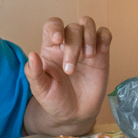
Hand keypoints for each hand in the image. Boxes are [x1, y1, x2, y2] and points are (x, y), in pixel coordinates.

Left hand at [24, 17, 110, 133]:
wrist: (74, 114)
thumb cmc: (55, 100)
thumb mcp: (41, 90)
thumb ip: (34, 73)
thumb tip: (32, 55)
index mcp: (51, 49)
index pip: (52, 25)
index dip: (55, 27)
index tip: (58, 40)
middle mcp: (68, 44)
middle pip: (72, 28)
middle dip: (73, 47)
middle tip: (70, 71)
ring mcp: (85, 48)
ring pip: (87, 24)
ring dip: (89, 37)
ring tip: (89, 57)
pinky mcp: (101, 54)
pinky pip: (105, 34)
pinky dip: (104, 38)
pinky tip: (101, 52)